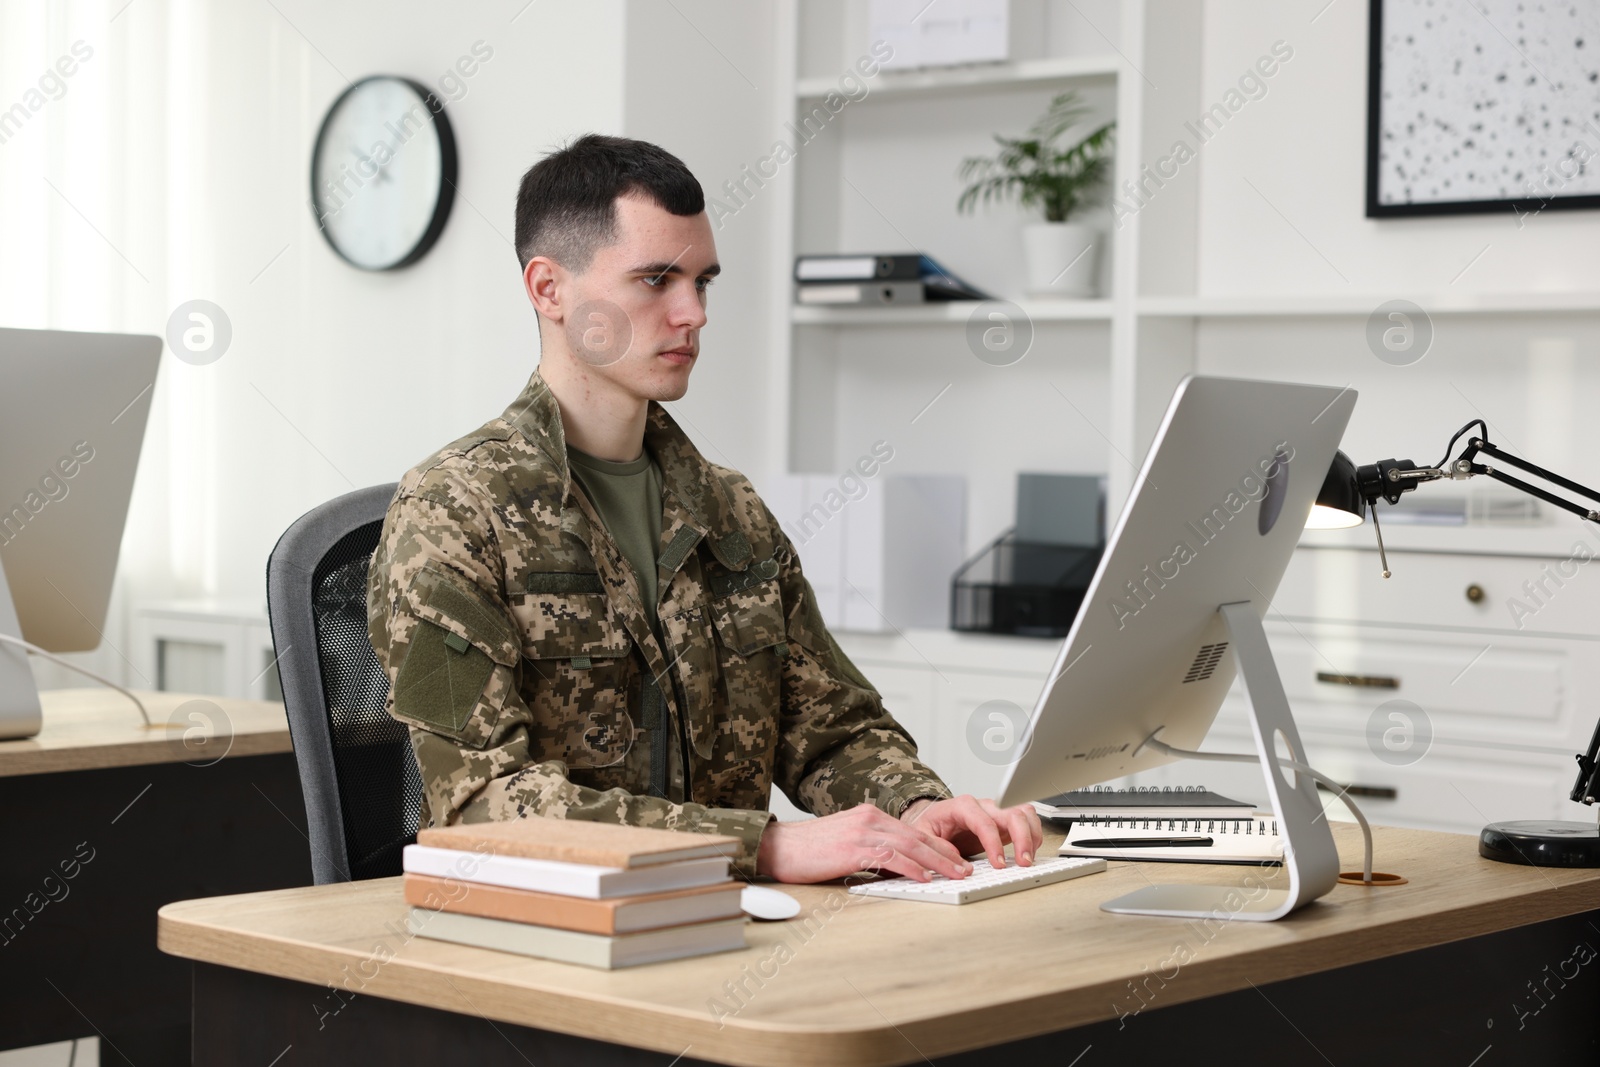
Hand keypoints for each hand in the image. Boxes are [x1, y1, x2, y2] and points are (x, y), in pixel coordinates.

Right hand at [754, 804, 973, 883]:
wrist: (778, 846)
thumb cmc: (806, 850)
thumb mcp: (844, 843)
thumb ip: (869, 849)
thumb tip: (894, 867)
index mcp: (868, 815)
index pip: (911, 830)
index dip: (937, 845)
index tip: (954, 859)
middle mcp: (869, 818)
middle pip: (917, 836)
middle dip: (945, 853)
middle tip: (965, 869)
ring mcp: (861, 832)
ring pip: (909, 845)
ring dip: (937, 862)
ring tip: (955, 875)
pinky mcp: (852, 848)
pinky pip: (890, 857)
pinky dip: (910, 868)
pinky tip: (924, 878)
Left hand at [899, 795, 1043, 869]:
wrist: (932, 819)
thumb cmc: (929, 824)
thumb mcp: (922, 835)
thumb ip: (937, 846)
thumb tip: (957, 861)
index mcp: (963, 806)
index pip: (984, 821)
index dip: (994, 843)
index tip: (999, 863)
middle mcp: (983, 806)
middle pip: (1012, 813)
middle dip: (1022, 837)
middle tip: (1023, 862)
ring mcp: (996, 813)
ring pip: (1024, 813)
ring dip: (1032, 835)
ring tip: (1029, 858)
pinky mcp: (1004, 822)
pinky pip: (1026, 821)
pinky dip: (1032, 836)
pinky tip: (1028, 852)